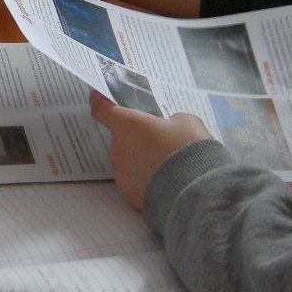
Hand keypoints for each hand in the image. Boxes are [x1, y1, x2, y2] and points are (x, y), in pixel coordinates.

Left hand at [89, 92, 209, 209]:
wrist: (194, 190)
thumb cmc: (189, 149)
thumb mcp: (187, 122)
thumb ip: (172, 120)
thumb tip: (170, 126)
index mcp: (128, 125)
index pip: (101, 109)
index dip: (98, 101)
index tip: (97, 97)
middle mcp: (118, 148)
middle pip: (121, 138)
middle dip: (137, 138)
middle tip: (160, 140)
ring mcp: (121, 173)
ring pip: (129, 161)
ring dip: (142, 159)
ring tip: (168, 165)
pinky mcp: (129, 194)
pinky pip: (135, 181)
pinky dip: (146, 179)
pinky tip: (166, 181)